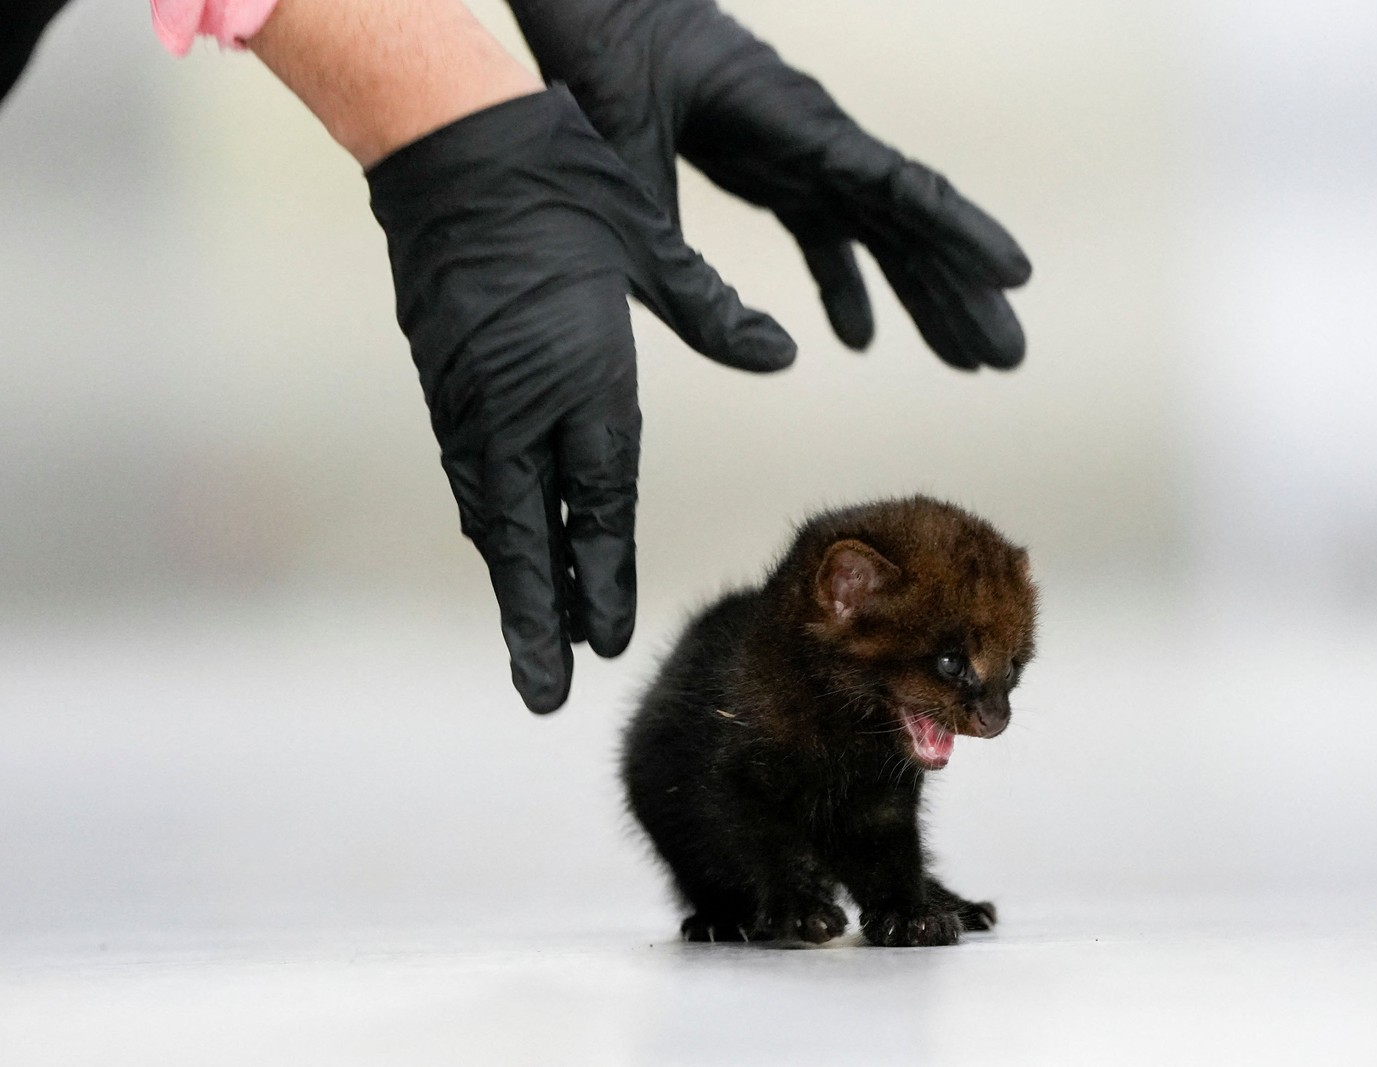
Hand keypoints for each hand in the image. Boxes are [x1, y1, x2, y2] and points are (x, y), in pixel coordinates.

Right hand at [367, 88, 794, 711]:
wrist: (457, 148)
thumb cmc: (564, 191)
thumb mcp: (646, 251)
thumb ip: (712, 313)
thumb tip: (782, 352)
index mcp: (582, 379)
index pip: (598, 504)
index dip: (602, 580)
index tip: (606, 641)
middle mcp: (521, 406)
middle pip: (532, 536)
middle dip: (541, 620)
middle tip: (544, 694)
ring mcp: (474, 401)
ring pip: (495, 516)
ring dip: (513, 586)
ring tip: (529, 651)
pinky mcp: (446, 387)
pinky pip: (472, 477)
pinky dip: (492, 528)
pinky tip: (506, 556)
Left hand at [511, 0, 1031, 369]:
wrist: (591, 1)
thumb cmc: (607, 64)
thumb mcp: (632, 173)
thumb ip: (687, 272)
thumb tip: (774, 357)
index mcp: (800, 126)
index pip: (902, 186)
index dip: (963, 234)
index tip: (1016, 277)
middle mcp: (819, 138)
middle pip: (910, 222)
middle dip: (963, 290)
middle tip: (1008, 356)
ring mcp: (800, 153)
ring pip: (880, 232)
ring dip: (922, 296)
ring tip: (965, 360)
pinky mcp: (771, 167)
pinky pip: (825, 233)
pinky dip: (844, 285)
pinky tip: (857, 339)